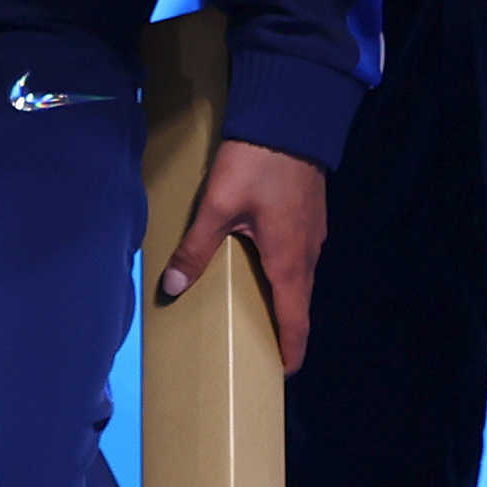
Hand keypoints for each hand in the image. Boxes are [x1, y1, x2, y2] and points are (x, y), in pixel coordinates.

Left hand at [162, 137, 329, 374]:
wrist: (291, 115)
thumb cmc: (257, 163)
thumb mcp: (219, 207)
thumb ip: (196, 248)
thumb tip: (173, 287)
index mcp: (289, 260)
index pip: (295, 319)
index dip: (290, 349)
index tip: (282, 371)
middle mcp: (308, 252)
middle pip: (299, 301)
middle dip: (285, 327)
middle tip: (264, 347)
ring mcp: (313, 232)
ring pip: (301, 277)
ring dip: (286, 298)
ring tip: (262, 310)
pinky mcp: (310, 213)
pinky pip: (300, 255)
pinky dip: (286, 272)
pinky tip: (265, 264)